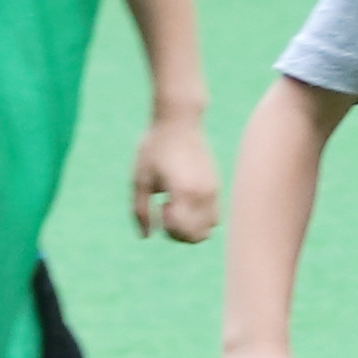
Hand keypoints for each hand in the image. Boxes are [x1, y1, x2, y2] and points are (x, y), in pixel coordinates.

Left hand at [127, 113, 218, 245]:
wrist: (179, 121)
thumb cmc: (154, 148)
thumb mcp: (140, 180)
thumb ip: (140, 211)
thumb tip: (145, 237)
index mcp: (183, 192)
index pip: (183, 232)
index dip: (169, 229)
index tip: (161, 207)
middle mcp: (203, 194)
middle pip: (198, 236)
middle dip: (180, 233)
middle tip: (166, 210)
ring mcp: (213, 190)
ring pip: (209, 229)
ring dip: (192, 227)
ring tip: (178, 206)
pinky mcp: (217, 185)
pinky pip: (215, 215)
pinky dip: (201, 217)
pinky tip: (186, 198)